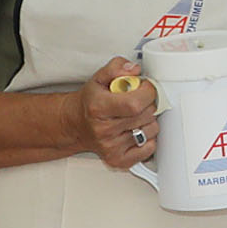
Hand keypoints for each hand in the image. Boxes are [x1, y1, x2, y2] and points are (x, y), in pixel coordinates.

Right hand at [79, 56, 159, 170]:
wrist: (75, 124)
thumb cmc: (90, 103)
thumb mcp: (99, 78)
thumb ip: (117, 68)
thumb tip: (134, 70)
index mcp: (98, 108)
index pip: (136, 103)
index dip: (147, 92)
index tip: (145, 88)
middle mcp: (103, 130)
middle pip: (146, 115)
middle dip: (148, 104)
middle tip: (137, 100)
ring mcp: (111, 147)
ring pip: (151, 130)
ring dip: (148, 121)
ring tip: (134, 116)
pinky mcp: (118, 160)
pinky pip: (149, 149)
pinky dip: (147, 138)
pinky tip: (135, 130)